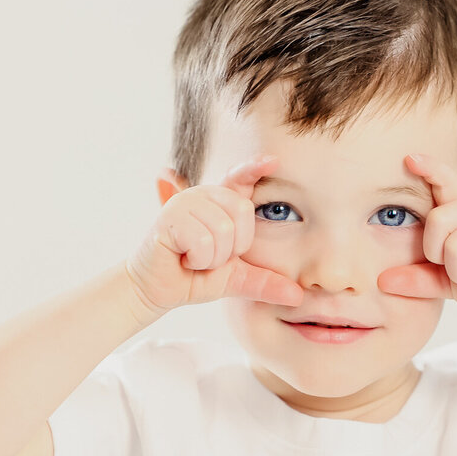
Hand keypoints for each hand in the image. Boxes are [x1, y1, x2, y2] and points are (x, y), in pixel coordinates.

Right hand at [125, 155, 304, 315]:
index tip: (275, 160)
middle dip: (232, 248)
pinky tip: (182, 257)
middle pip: (243, 212)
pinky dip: (198, 259)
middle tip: (209, 256)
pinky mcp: (169, 216)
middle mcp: (203, 195)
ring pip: (223, 230)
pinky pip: (203, 240)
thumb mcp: (237, 279)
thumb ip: (266, 282)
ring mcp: (185, 202)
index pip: (241, 178)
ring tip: (194, 257)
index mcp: (221, 202)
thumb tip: (298, 295)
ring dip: (212, 258)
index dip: (255, 167)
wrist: (158, 291)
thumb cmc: (194, 277)